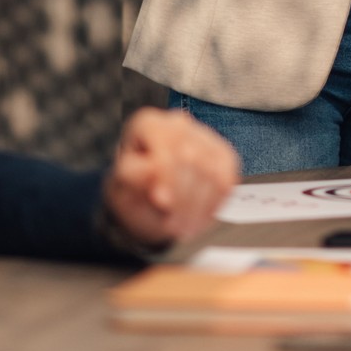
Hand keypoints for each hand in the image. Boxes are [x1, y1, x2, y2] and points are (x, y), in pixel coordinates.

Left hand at [104, 107, 240, 247]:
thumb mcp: (123, 187)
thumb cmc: (134, 191)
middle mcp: (178, 124)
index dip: (168, 178)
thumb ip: (135, 179)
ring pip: (212, 171)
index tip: (162, 203)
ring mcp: (205, 137)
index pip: (165, 148)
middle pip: (191, 158)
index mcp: (148, 125)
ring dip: (199, 207)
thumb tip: (158, 185)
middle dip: (184, 197)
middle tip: (173, 226)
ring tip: (184, 227)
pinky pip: (227, 180)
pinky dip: (214, 205)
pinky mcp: (224, 155)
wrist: (149, 200)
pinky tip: (199, 218)